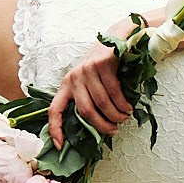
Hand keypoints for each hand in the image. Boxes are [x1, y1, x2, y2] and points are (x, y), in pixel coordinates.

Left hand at [53, 28, 135, 142]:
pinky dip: (123, 104)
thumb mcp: (92, 82)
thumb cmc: (106, 65)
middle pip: (85, 111)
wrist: (118, 36)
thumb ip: (89, 99)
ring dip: (116, 115)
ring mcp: (87, 69)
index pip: (54, 109)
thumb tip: (95, 128)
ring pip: (102, 103)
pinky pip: (114, 92)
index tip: (59, 146)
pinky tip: (128, 107)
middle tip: (114, 131)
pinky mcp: (102, 63)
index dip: (55, 129)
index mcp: (67, 84)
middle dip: (102, 126)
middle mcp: (74, 77)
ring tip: (125, 117)